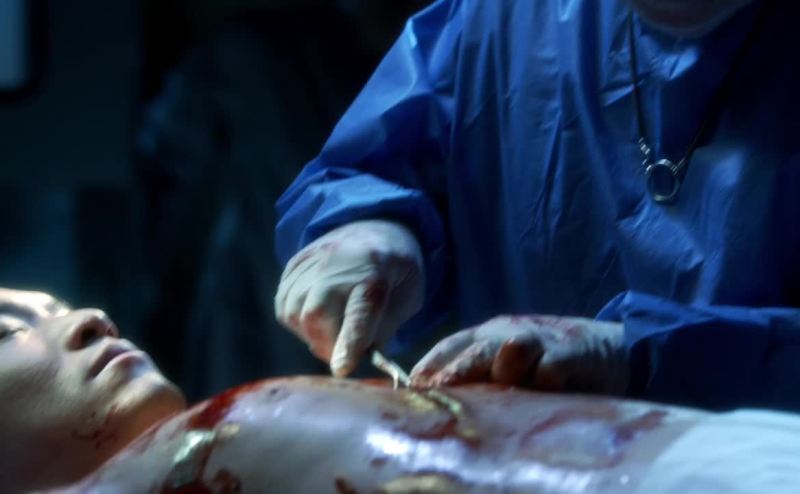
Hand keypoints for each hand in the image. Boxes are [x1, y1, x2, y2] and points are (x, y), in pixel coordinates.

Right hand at [275, 220, 424, 375]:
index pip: (359, 312)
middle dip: (326, 345)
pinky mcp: (295, 263)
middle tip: (341, 354)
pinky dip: (297, 321)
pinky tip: (317, 318)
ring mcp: (313, 260)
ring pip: (294, 312)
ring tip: (331, 333)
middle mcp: (339, 262)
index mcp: (376, 270)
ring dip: (310, 335)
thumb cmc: (398, 269)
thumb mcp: (409, 298)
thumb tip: (356, 359)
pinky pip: (283, 304)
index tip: (341, 369)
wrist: (377, 224)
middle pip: (315, 314)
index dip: (348, 343)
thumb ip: (384, 330)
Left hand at [410, 315, 627, 393]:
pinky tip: (543, 384)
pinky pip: (555, 362)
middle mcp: (508, 334)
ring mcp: (541, 340)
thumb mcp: (507, 369)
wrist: (610, 349)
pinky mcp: (573, 352)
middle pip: (476, 348)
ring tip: (489, 382)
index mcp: (486, 337)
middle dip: (456, 369)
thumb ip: (477, 380)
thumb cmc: (546, 364)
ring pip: (512, 348)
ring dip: (500, 365)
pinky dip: (547, 373)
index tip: (410, 390)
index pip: (450, 347)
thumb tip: (431, 399)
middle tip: (436, 389)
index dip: (430, 366)